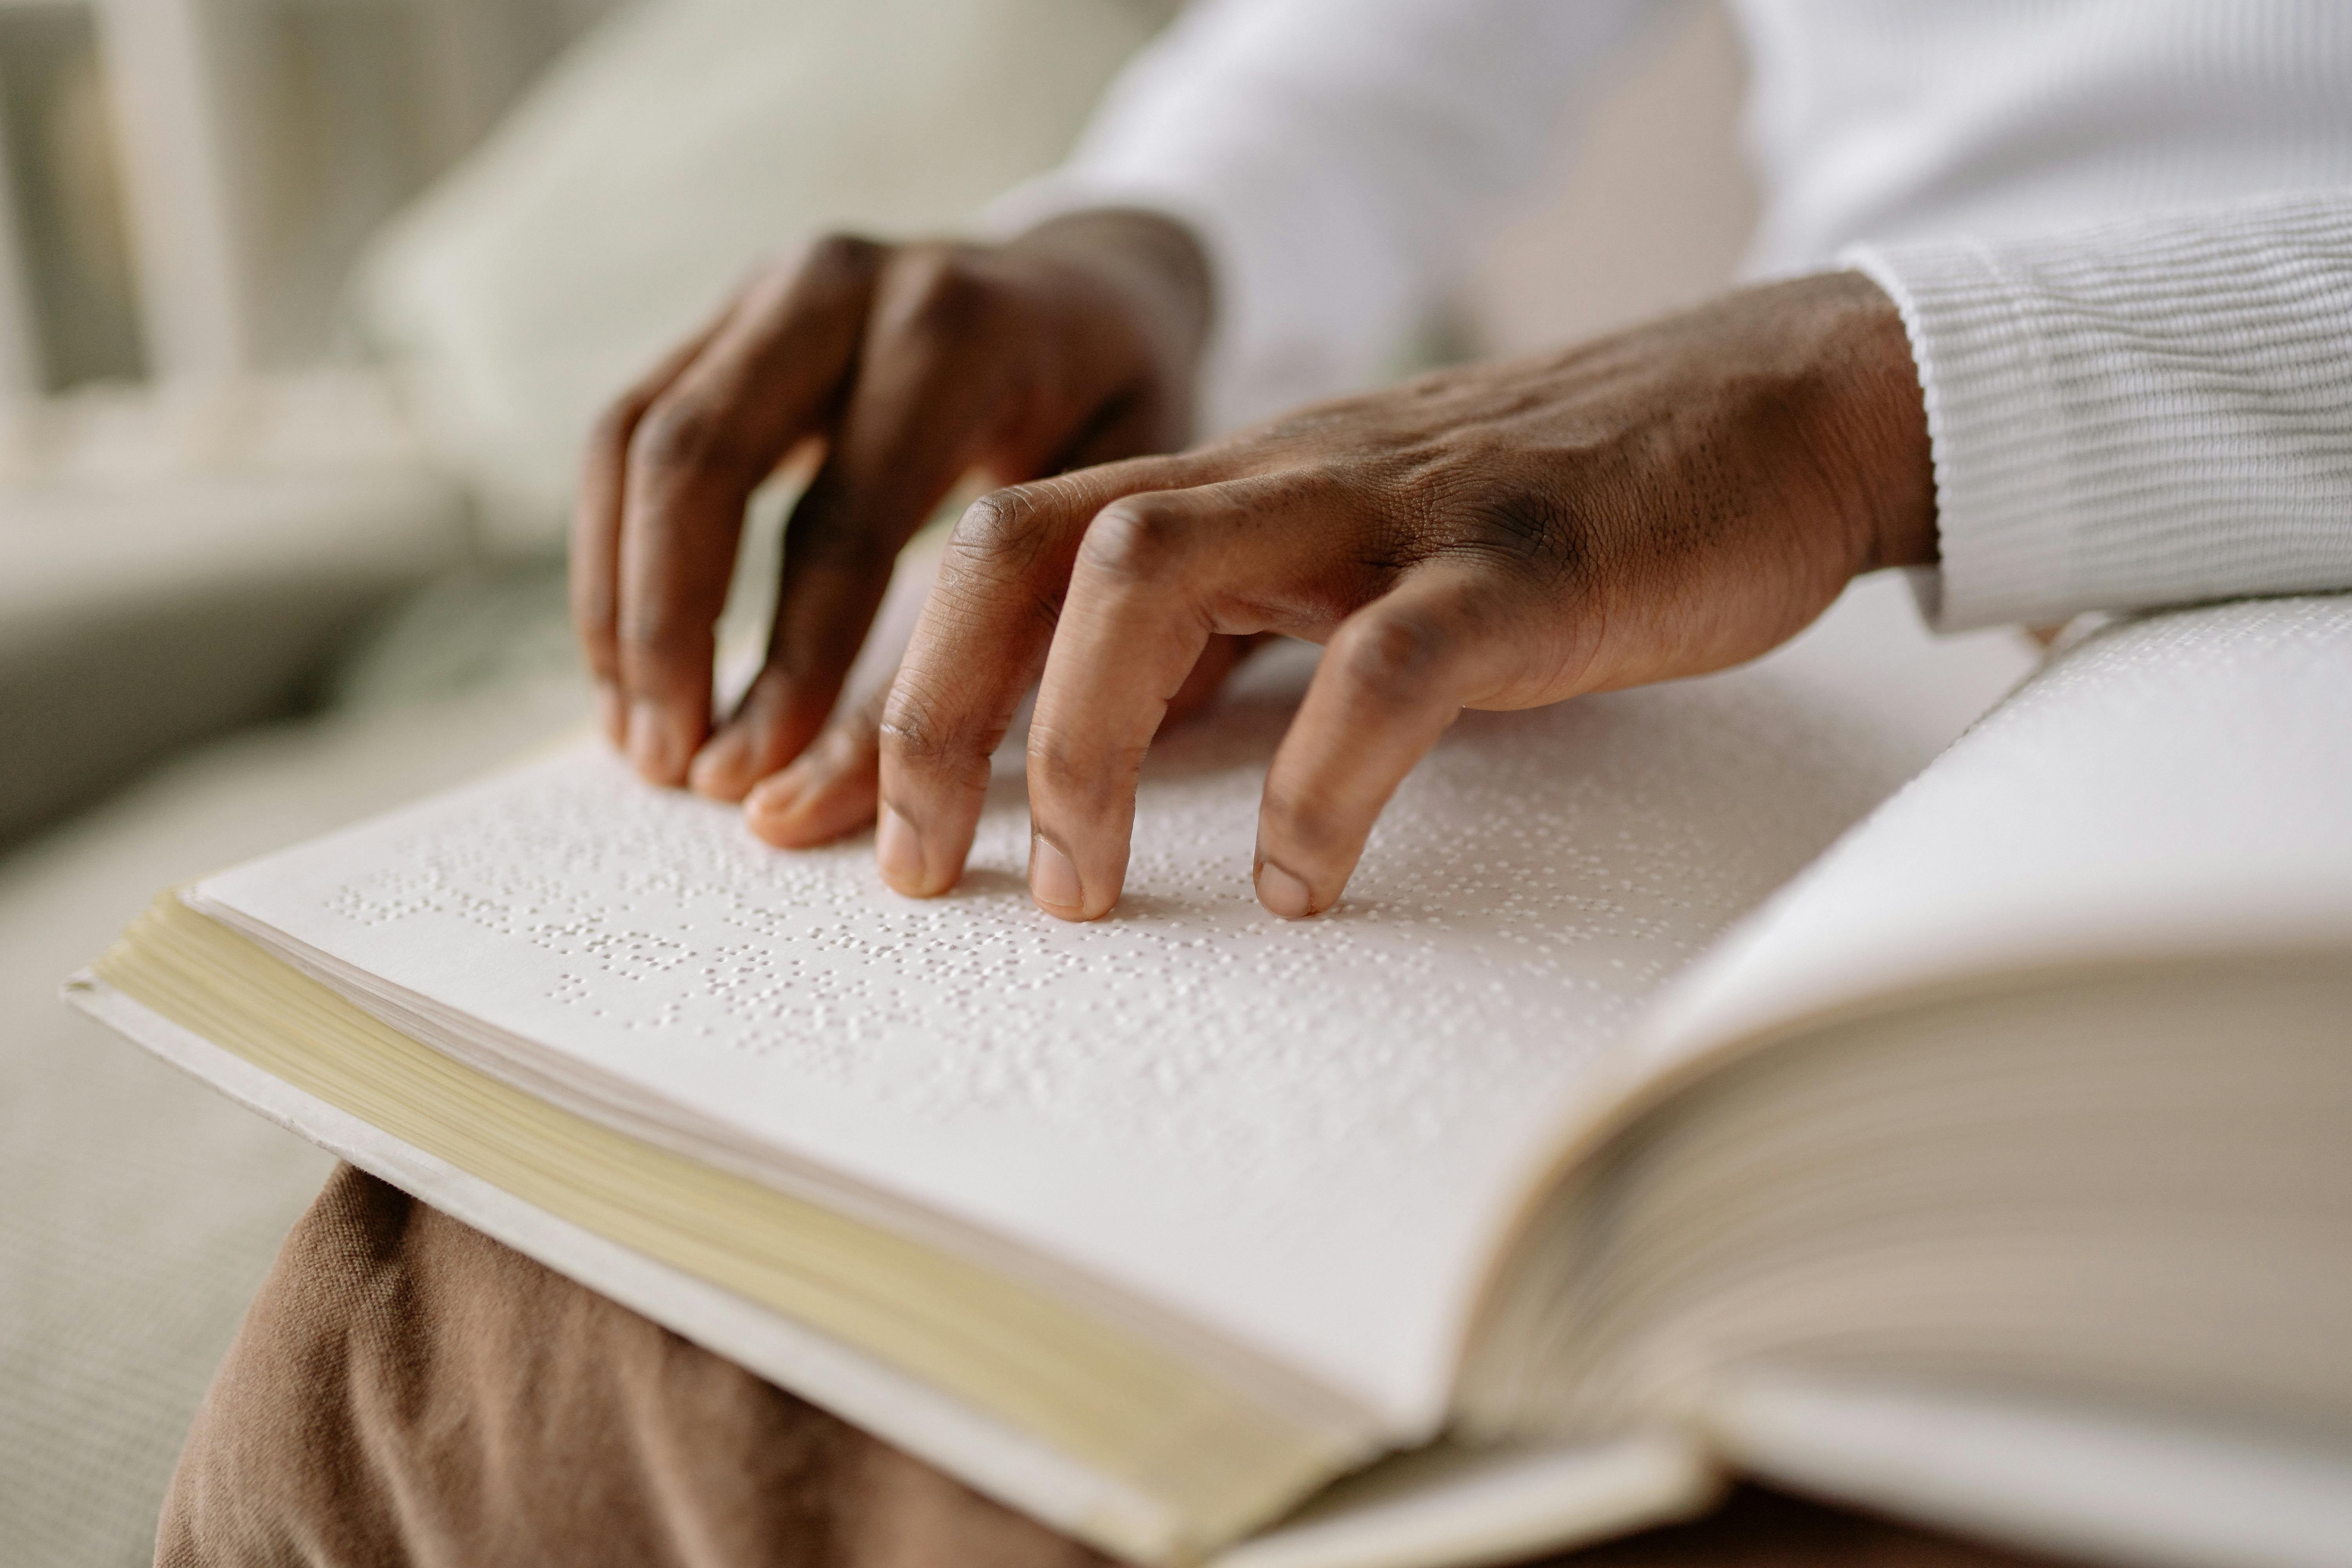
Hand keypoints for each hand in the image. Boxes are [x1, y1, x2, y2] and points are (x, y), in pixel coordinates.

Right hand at [570, 210, 1216, 845]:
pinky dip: (610, 560)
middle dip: (670, 631)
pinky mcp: (718, 318)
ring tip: (640, 741)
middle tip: (675, 769)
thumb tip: (911, 792)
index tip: (755, 780)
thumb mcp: (1117, 510)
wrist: (1093, 289)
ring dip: (621, 606)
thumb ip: (1024, 637)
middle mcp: (844, 284)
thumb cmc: (1117, 418)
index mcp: (957, 330)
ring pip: (634, 446)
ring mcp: (767, 290)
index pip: (845, 517)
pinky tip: (629, 671)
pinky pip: (623, 436)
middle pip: (700, 461)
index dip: (793, 661)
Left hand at [875, 270, 1937, 919]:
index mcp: (1231, 487)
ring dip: (1080, 740)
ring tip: (1075, 892)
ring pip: (1153, 573)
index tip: (815, 819)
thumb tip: (1106, 748)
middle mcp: (1278, 481)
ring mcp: (1391, 514)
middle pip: (1022, 542)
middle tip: (910, 869)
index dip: (888, 688)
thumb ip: (1235, 636)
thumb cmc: (1555, 517)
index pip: (999, 553)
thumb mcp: (1357, 568)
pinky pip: (1381, 667)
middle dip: (932, 710)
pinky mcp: (1517, 567)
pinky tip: (1300, 882)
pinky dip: (1318, 781)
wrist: (1766, 410)